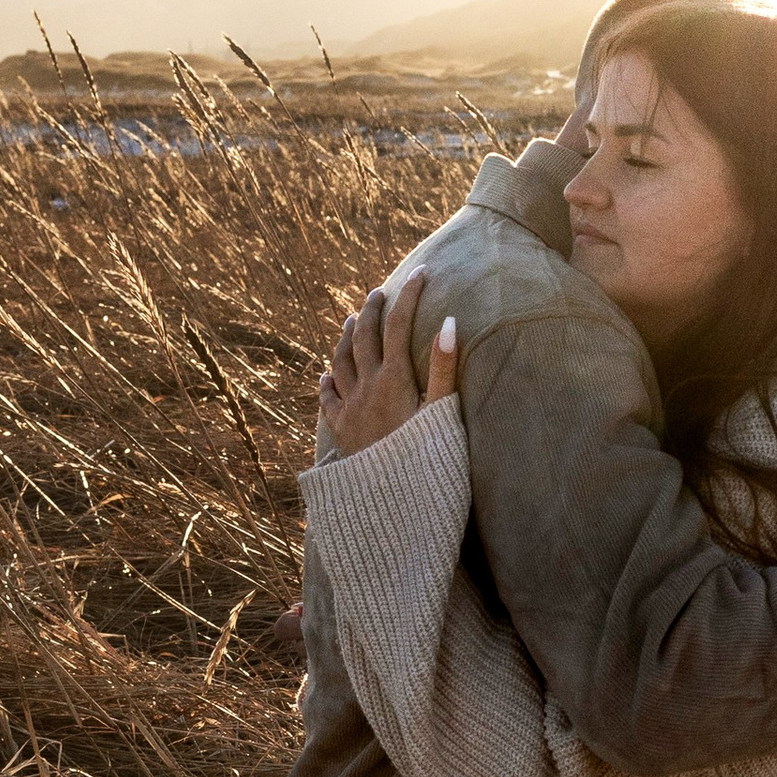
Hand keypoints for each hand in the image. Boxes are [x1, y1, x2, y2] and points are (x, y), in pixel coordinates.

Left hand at [317, 274, 459, 458]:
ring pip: (340, 361)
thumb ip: (445, 367)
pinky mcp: (340, 431)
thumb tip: (450, 322)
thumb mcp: (441, 412)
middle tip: (379, 291)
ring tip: (351, 321)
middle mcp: (366, 388)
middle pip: (364, 337)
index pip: (401, 325)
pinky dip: (327, 380)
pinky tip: (326, 374)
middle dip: (373, 309)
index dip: (410, 295)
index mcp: (395, 379)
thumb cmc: (428, 460)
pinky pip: (327, 398)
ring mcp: (349, 409)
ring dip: (346, 337)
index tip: (421, 272)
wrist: (393, 504)